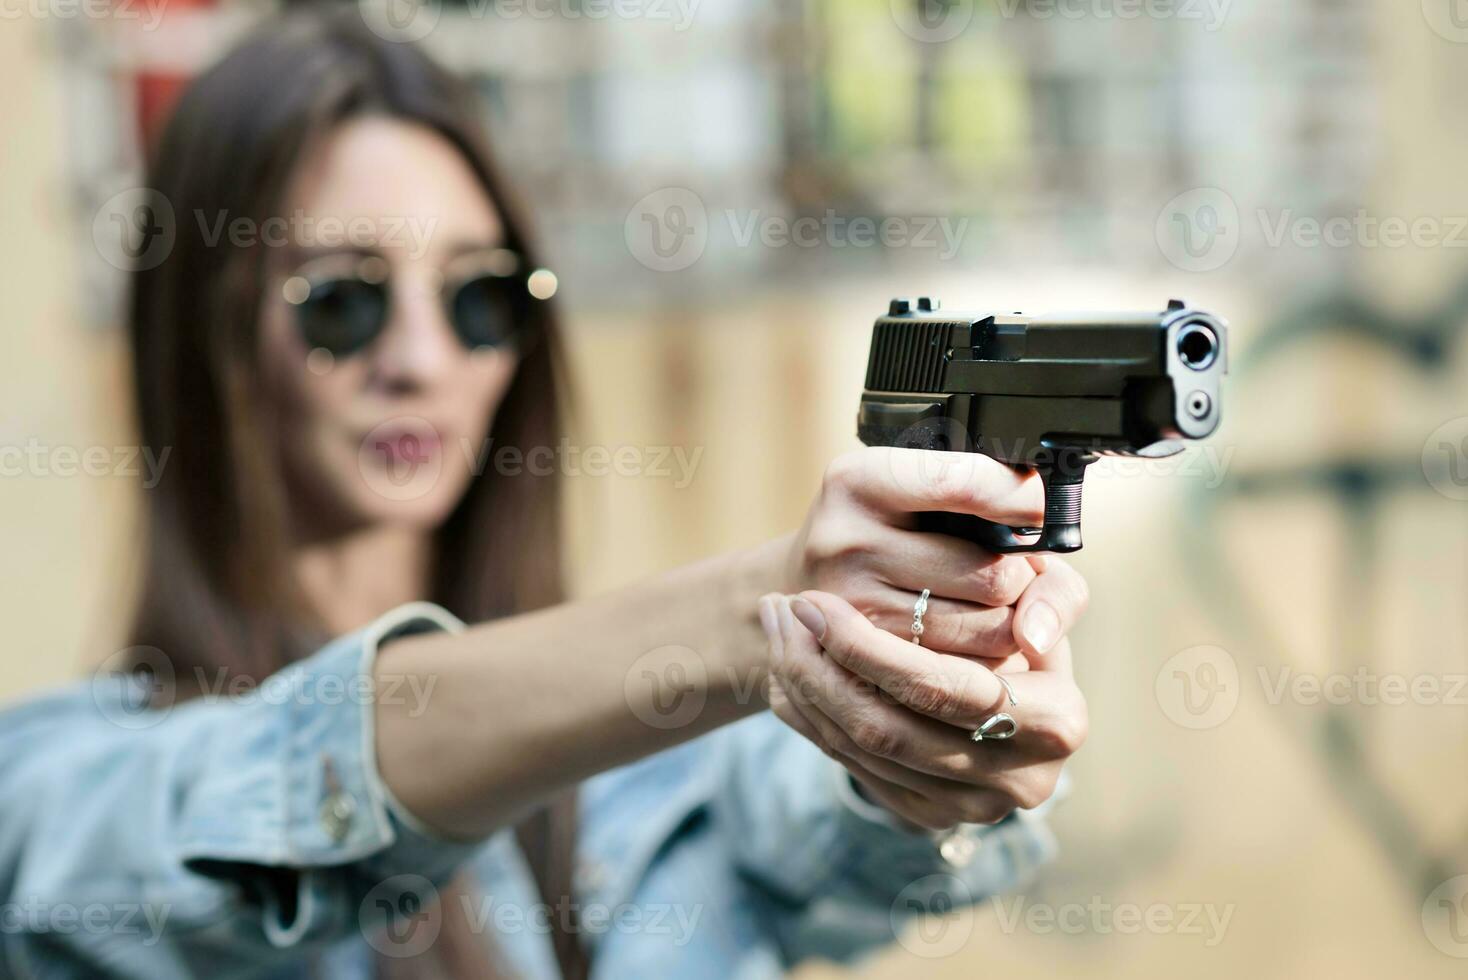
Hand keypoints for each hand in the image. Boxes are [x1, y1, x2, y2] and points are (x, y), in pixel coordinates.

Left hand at [759, 580, 1087, 829]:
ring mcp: (969, 808)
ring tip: (777, 626)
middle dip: (816, 664)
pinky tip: (785, 668)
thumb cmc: (1021, 616)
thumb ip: (1052, 596)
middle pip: (886, 727)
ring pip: (859, 750)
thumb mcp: (1047, 593)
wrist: (1014, 678)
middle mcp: (1017, 780)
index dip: (865, 647)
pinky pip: (848, 767)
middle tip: (781, 608)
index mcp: (1054, 723)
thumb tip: (1028, 635)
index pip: (940, 689)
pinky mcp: (928, 816)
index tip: (813, 601)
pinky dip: (805, 716)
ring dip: (801, 684)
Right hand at [787, 446, 1081, 660]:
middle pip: (992, 575)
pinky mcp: (861, 664)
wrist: (802, 589)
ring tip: (989, 607)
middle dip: (1021, 579)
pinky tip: (966, 642)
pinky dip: (984, 662)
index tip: (1035, 509)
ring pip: (986, 632)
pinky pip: (963, 673)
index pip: (964, 483)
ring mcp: (848, 607)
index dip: (1020, 500)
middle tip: (1011, 571)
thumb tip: (1039, 632)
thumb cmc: (887, 538)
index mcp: (859, 480)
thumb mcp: (928, 504)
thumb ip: (1014, 532)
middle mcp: (845, 541)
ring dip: (1009, 626)